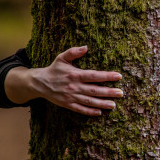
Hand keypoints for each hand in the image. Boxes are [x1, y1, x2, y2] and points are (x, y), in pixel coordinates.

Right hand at [4, 46, 122, 115]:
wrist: (38, 83)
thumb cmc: (54, 69)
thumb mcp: (62, 58)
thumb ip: (73, 52)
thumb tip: (86, 47)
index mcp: (75, 74)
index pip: (94, 75)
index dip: (107, 76)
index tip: (119, 76)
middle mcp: (74, 86)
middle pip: (94, 90)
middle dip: (108, 92)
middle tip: (121, 93)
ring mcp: (71, 96)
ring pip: (89, 101)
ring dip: (102, 103)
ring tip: (114, 105)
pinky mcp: (67, 104)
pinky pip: (80, 109)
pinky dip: (89, 112)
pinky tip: (99, 112)